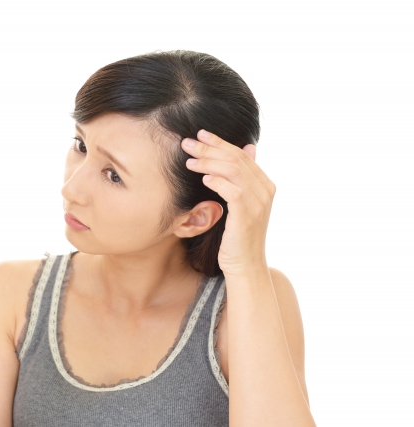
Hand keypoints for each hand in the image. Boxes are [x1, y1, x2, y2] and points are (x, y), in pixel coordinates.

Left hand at [180, 129, 275, 277]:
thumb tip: (247, 149)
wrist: (245, 267)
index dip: (220, 142)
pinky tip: (202, 178)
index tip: (200, 134)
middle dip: (210, 148)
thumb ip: (241, 180)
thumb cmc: (237, 237)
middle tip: (187, 143)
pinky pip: (233, 191)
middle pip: (236, 159)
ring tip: (189, 160)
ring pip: (234, 171)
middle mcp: (265, 191)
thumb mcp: (240, 206)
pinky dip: (217, 181)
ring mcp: (258, 203)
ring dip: (209, 162)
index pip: (242, 155)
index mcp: (265, 185)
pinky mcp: (247, 216)